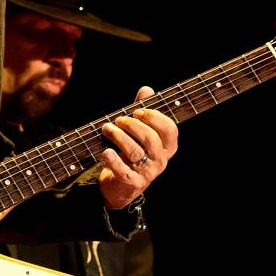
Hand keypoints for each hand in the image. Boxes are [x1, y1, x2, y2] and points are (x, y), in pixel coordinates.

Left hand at [99, 86, 178, 209]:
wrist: (120, 185)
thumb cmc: (132, 153)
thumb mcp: (139, 133)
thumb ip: (142, 112)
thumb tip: (146, 90)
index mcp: (167, 147)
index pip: (170, 129)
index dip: (154, 117)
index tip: (137, 111)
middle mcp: (161, 160)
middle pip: (150, 139)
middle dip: (132, 125)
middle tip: (118, 120)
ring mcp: (148, 173)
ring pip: (134, 152)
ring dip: (118, 137)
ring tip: (106, 129)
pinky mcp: (132, 183)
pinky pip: (123, 170)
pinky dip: (113, 160)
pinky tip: (105, 152)